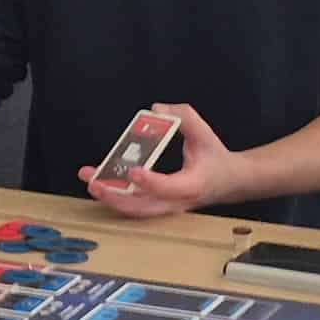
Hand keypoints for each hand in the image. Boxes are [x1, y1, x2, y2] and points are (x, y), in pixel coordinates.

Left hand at [77, 101, 250, 219]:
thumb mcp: (205, 133)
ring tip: (90, 181)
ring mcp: (165, 207)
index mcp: (191, 184)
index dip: (151, 182)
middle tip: (95, 182)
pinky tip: (100, 181)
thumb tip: (156, 109)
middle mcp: (176, 201)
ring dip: (110, 198)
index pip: (169, 187)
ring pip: (134, 210)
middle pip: (143, 208)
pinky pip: (134, 205)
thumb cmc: (215, 157)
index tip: (134, 171)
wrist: (229, 182)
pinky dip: (115, 195)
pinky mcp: (158, 206)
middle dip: (116, 196)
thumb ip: (184, 116)